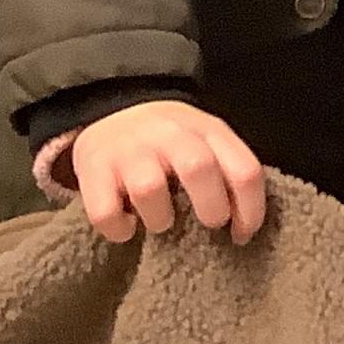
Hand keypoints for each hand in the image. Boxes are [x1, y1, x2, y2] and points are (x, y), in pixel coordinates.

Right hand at [69, 100, 267, 244]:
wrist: (113, 108)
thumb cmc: (171, 141)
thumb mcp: (206, 141)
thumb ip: (227, 170)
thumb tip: (245, 223)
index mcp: (208, 130)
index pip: (243, 169)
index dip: (250, 209)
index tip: (242, 235)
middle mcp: (171, 135)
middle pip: (199, 168)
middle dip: (211, 207)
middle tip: (209, 225)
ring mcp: (130, 150)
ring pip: (149, 189)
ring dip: (160, 218)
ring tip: (161, 222)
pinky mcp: (93, 169)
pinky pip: (105, 211)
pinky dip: (118, 228)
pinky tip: (127, 226)